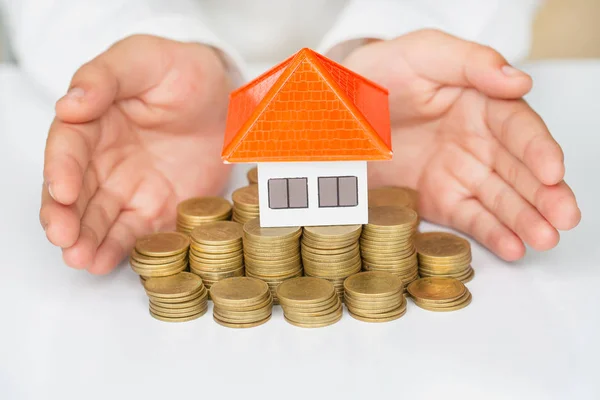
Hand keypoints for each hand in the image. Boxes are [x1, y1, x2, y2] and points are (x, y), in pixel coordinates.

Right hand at [40, 35, 233, 273]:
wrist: (227, 100)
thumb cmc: (182, 72)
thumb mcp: (144, 59)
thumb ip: (105, 77)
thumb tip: (69, 104)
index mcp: (93, 122)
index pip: (68, 148)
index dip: (61, 170)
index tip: (62, 190)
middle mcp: (103, 161)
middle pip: (75, 192)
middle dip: (65, 217)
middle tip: (63, 238)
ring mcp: (129, 189)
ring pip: (98, 218)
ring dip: (85, 240)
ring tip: (80, 258)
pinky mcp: (156, 209)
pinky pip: (134, 232)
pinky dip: (117, 249)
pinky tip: (103, 262)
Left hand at [343, 30, 580, 260]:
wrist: (341, 109)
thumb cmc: (383, 73)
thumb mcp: (424, 55)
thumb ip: (471, 63)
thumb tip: (519, 81)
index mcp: (482, 104)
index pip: (520, 128)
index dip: (539, 150)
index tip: (552, 172)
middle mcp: (479, 142)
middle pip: (520, 170)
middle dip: (545, 195)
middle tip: (564, 218)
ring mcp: (460, 173)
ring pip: (501, 199)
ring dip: (525, 220)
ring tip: (544, 239)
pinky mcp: (440, 199)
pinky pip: (469, 218)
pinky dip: (491, 233)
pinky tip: (513, 247)